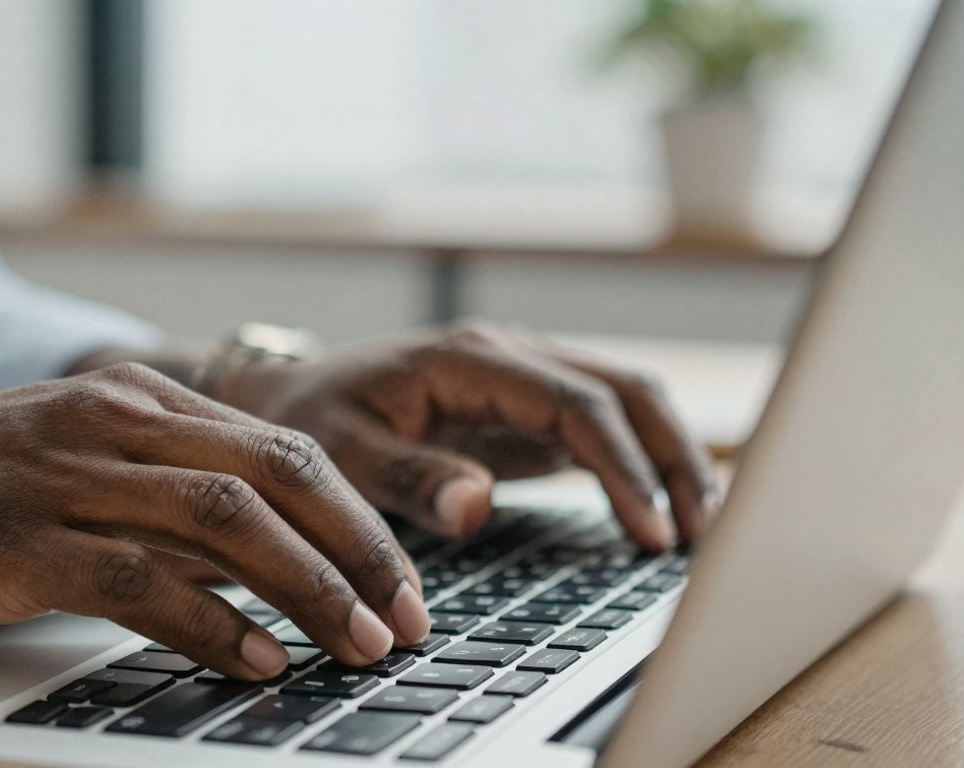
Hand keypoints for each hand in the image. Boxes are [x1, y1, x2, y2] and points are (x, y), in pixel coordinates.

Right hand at [0, 363, 428, 678]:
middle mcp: (112, 420)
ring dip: (308, 587)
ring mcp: (64, 474)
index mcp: (133, 397)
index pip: (283, 446)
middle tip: (406, 619)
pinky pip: (140, 577)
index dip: (357, 517)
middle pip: (279, 473)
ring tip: (358, 645)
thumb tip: (253, 564)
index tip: (401, 579)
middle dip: (359, 551)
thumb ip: (154, 495)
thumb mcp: (66, 464)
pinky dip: (210, 623)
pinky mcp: (17, 538)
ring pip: (226, 520)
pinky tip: (254, 660)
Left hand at [216, 323, 719, 548]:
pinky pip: (603, 425)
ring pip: (627, 401)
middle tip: (700, 538)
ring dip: (671, 457)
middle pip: (626, 391)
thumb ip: (409, 477)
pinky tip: (661, 514)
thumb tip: (476, 505)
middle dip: (673, 459)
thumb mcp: (343, 453)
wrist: (293, 395)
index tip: (650, 532)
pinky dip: (642, 463)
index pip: (577, 404)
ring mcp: (524, 377)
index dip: (624, 468)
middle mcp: (510, 356)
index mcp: (471, 359)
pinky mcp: (527, 407)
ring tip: (700, 530)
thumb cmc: (314, 421)